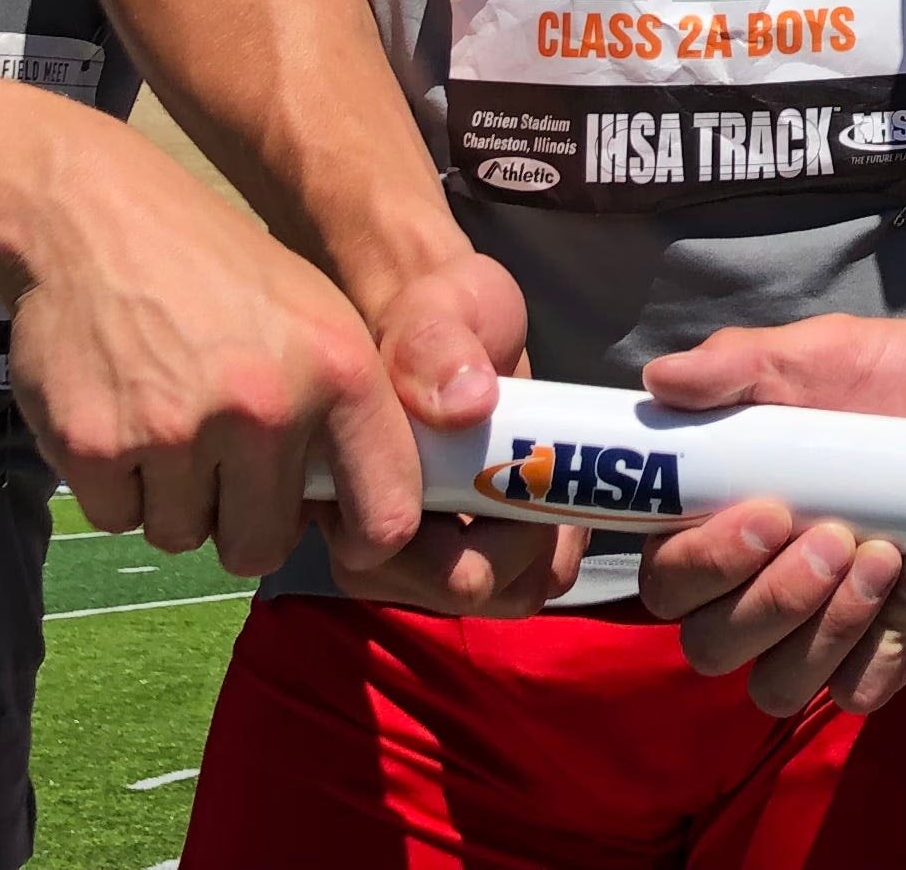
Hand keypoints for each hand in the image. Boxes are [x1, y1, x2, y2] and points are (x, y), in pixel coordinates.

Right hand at [8, 130, 424, 584]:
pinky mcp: (96, 446)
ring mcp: (177, 431)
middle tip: (221, 460)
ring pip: (184, 536)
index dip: (366, 542)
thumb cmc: (216, 271)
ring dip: (174, 499)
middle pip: (261, 548)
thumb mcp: (316, 316)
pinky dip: (117, 485)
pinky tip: (121, 415)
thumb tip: (364, 518)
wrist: (95, 218)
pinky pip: (119, 518)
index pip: (386, 513)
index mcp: (340, 371)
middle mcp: (266, 407)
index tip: (344, 538)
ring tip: (167, 420)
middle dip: (240, 520)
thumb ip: (344, 414)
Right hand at [325, 252, 594, 616]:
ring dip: (540, 550)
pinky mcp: (468, 551)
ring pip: (496, 596)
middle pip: (455, 591)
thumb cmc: (436, 314)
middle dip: (516, 543)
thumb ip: (434, 343)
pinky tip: (560, 498)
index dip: (459, 522)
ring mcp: (422, 554)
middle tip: (546, 477)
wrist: (455, 324)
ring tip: (555, 483)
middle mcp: (370, 537)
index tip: (510, 465)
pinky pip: (521, 583)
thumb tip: (468, 404)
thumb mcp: (435, 309)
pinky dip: (553, 549)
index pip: (395, 556)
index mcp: (344, 488)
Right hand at [634, 311, 905, 713]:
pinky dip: (895, 643)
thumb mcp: (818, 354)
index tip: (770, 514)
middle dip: (776, 601)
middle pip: (714, 647)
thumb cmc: (886, 375)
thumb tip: (662, 379)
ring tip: (892, 554)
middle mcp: (756, 589)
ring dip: (834, 629)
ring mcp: (820, 630)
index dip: (705, 565)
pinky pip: (865, 688)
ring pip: (782, 684)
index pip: (669, 583)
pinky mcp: (885, 650)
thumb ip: (738, 364)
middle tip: (840, 537)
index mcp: (719, 524)